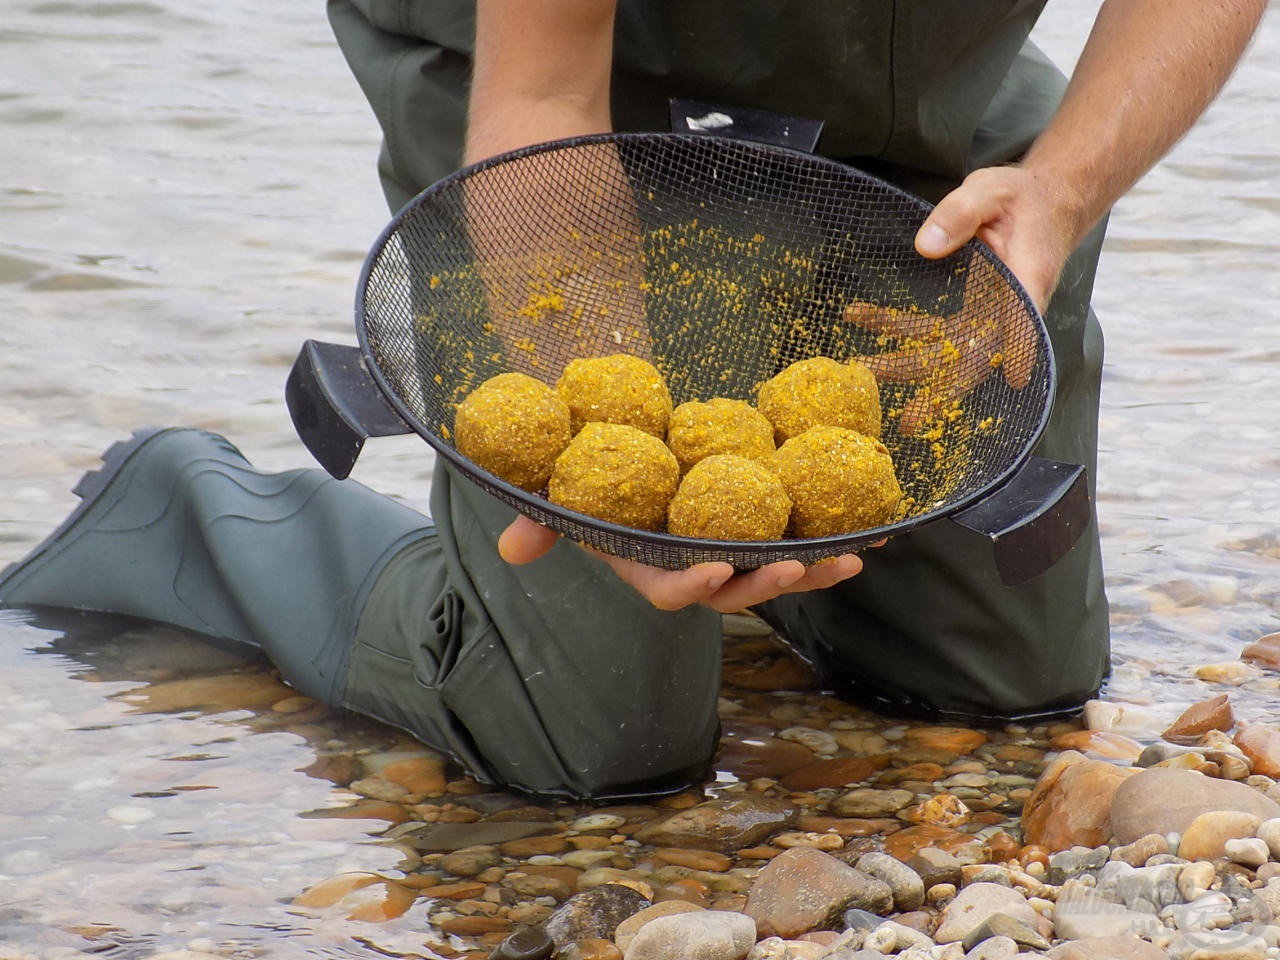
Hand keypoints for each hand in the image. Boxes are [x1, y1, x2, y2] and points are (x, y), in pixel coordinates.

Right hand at [498, 514, 867, 612]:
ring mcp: (728, 552)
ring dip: (811, 570)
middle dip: (766, 585)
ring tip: (851, 557)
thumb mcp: (558, 502)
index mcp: (648, 568)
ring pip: (772, 572)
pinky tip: (876, 529)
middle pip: (733, 591)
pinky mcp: (755, 530)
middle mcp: (692, 568)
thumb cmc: (588, 487)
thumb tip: (510, 548)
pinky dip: (830, 536)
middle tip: (797, 569)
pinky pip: (794, 538)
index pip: (669, 591)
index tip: (713, 570)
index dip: (691, 586)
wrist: (621, 465)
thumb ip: (539, 525)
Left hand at [847, 164, 1067, 435]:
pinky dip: (897, 328)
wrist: (1043, 202)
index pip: (1018, 328)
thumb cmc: (1022, 197)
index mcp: (1027, 282)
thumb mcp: (991, 191)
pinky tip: (861, 319)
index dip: (1004, 357)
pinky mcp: (971, 314)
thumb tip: (926, 247)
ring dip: (903, 361)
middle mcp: (1010, 311)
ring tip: (861, 371)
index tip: (984, 385)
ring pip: (946, 350)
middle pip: (975, 357)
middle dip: (939, 388)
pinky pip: (932, 329)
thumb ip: (960, 213)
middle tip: (907, 419)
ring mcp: (990, 317)